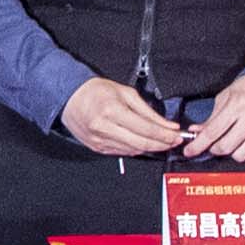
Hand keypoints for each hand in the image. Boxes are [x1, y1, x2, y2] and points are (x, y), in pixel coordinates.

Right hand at [58, 77, 185, 158]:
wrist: (69, 98)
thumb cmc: (95, 91)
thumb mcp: (125, 92)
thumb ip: (147, 111)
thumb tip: (166, 124)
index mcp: (112, 111)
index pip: (146, 129)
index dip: (164, 135)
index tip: (176, 135)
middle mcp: (105, 128)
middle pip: (142, 143)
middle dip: (162, 144)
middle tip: (174, 141)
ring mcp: (100, 140)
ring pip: (133, 151)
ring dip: (151, 148)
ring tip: (162, 143)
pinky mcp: (97, 148)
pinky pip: (122, 152)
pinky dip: (136, 149)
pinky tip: (143, 143)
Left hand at [182, 75, 244, 163]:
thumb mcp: (226, 97)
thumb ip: (211, 117)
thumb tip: (197, 131)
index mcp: (238, 104)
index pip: (213, 131)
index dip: (198, 145)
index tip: (190, 151)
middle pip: (226, 147)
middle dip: (215, 149)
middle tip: (214, 144)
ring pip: (240, 155)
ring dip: (232, 153)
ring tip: (233, 142)